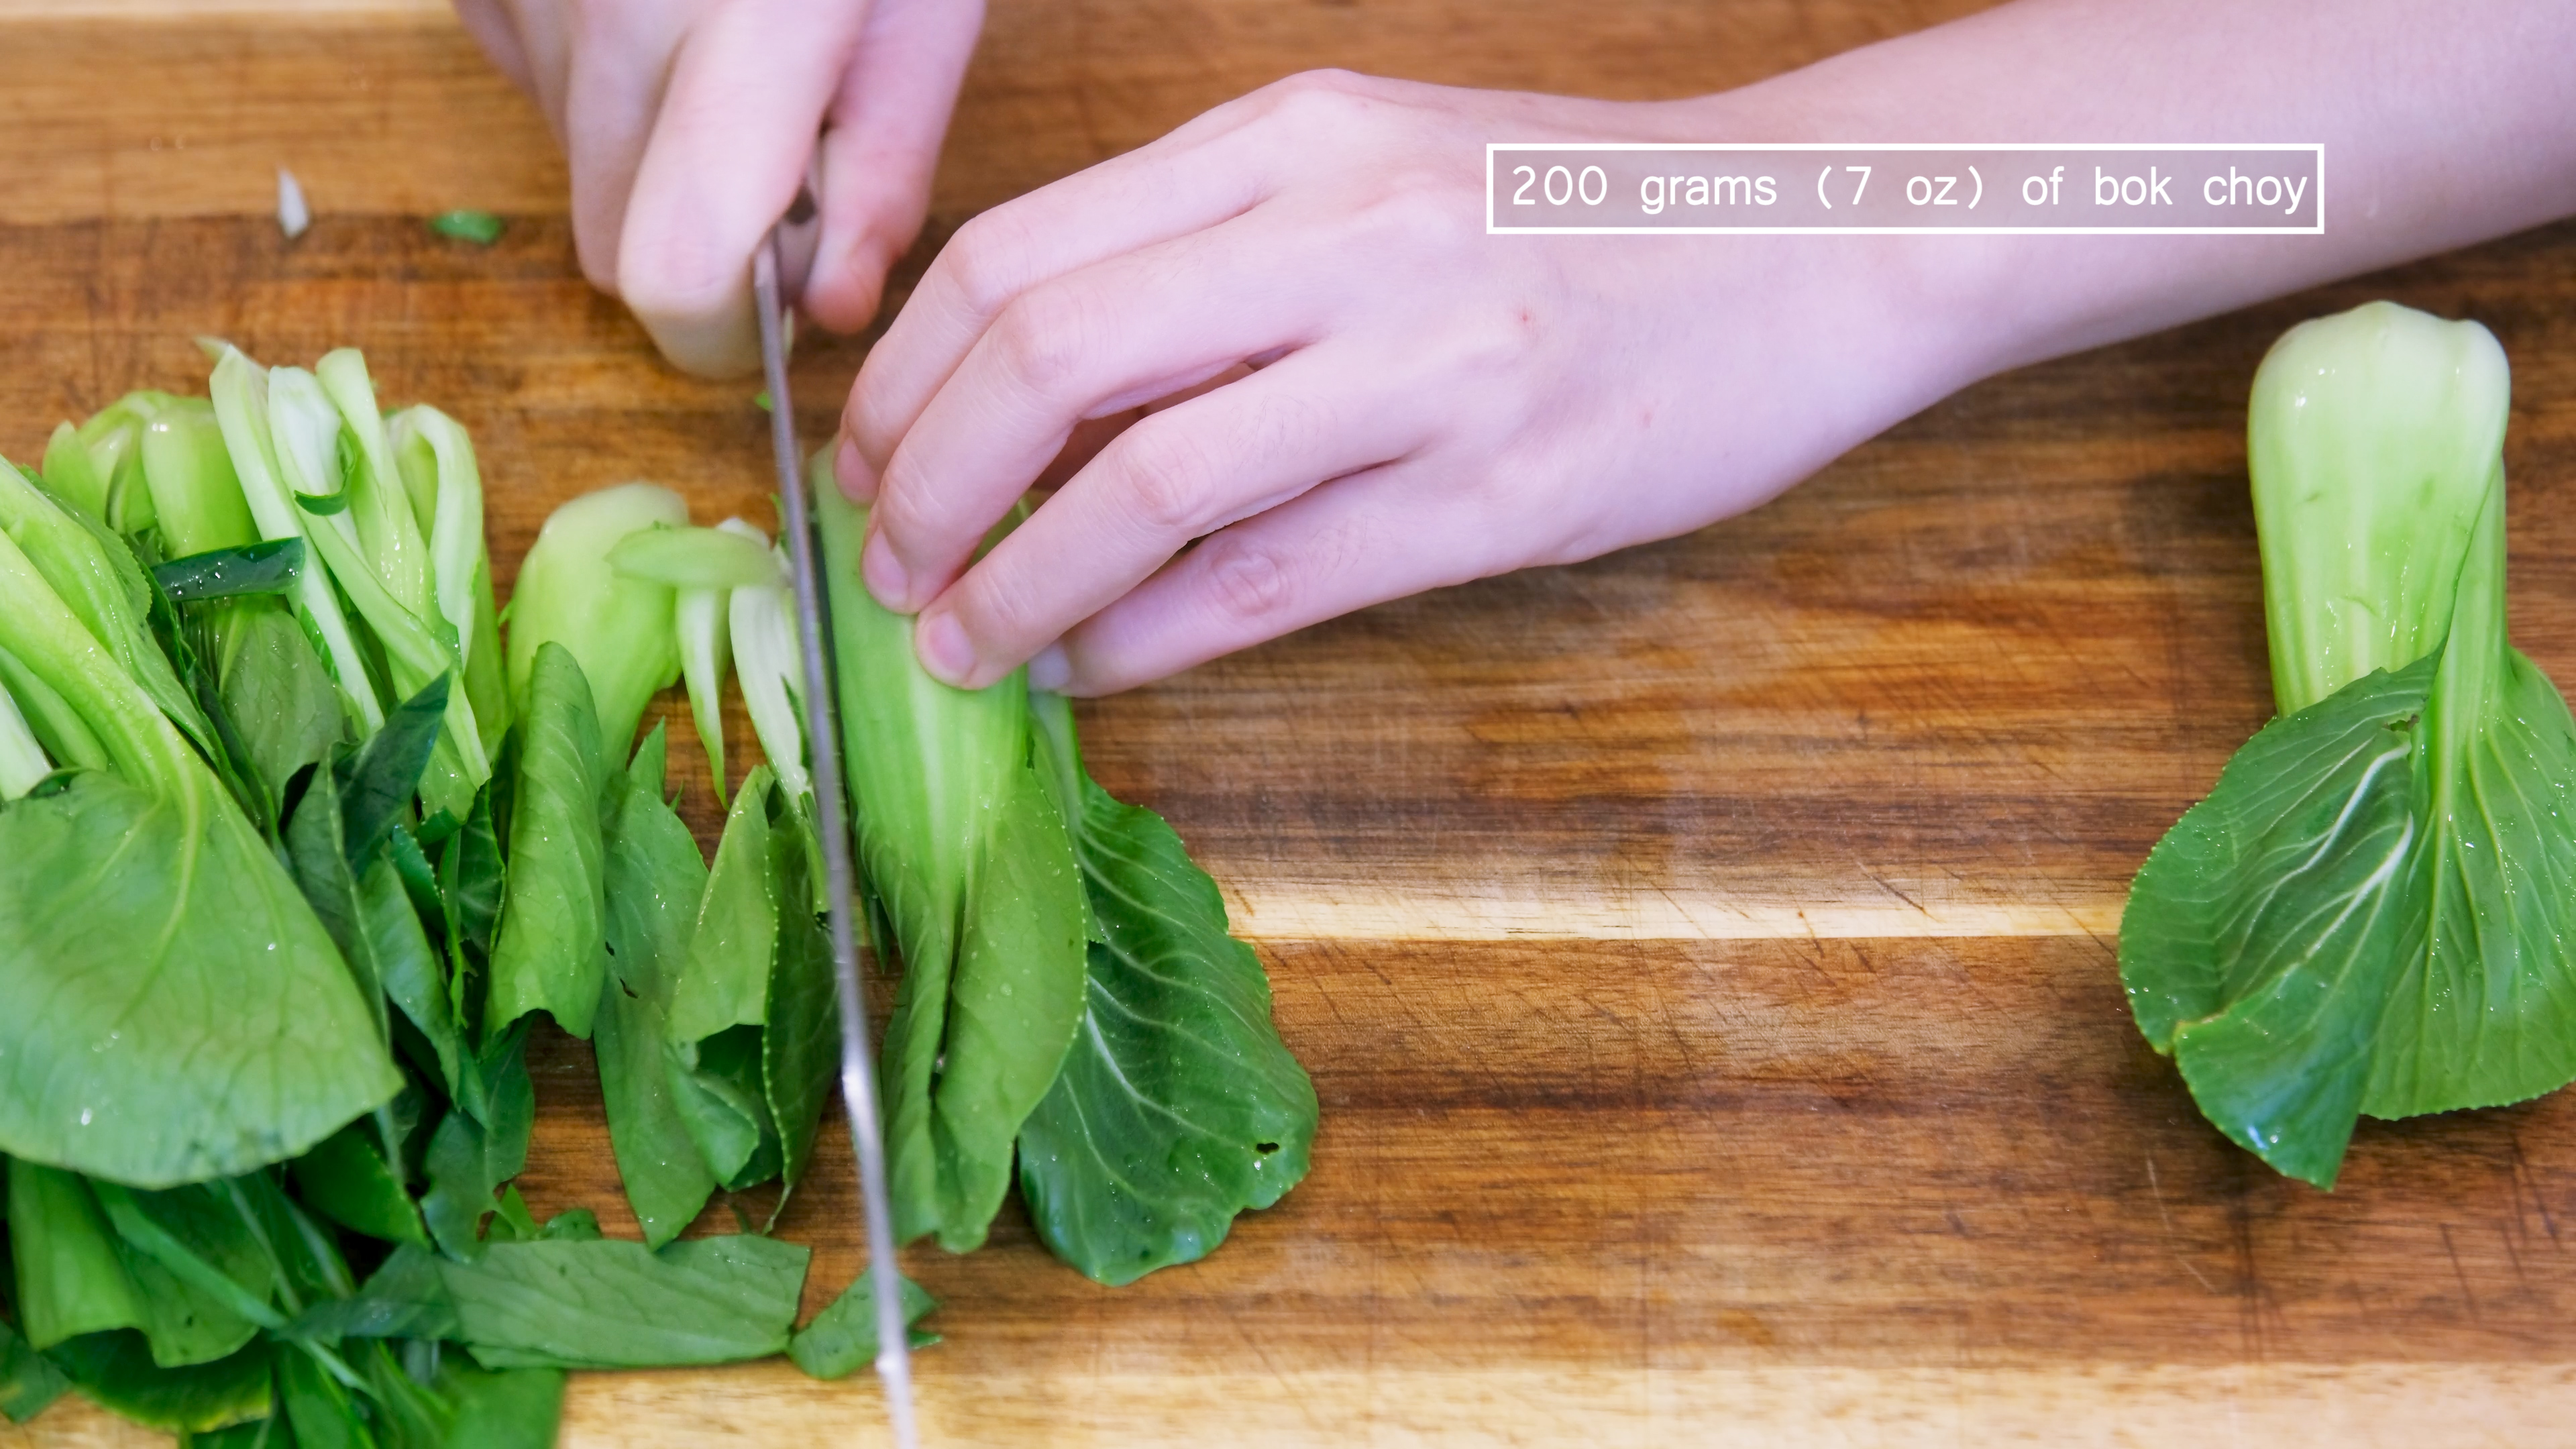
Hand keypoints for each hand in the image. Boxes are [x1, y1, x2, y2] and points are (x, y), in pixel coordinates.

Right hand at [455, 0, 983, 375]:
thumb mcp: (932, 4)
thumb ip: (888, 163)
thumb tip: (830, 308)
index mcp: (754, 20)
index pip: (677, 271)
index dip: (726, 337)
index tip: (775, 321)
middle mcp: (614, 4)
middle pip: (612, 248)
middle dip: (698, 250)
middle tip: (778, 167)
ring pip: (573, 169)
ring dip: (654, 152)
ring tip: (729, 44)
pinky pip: (527, 81)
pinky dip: (600, 76)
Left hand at [834, 70, 1983, 693]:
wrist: (1816, 237)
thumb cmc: (1581, 217)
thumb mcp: (1379, 174)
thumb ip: (1216, 257)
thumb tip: (1039, 397)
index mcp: (1286, 138)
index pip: (1016, 253)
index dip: (901, 380)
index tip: (865, 462)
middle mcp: (1337, 229)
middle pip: (1043, 357)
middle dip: (922, 486)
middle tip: (886, 571)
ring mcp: (1420, 361)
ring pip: (1141, 482)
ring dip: (1017, 583)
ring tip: (964, 647)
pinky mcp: (1493, 491)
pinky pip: (1268, 580)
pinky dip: (1147, 638)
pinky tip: (1096, 670)